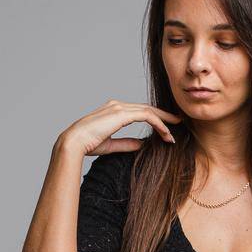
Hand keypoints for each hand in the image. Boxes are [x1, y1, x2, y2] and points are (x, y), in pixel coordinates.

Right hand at [62, 98, 182, 157]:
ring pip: (149, 111)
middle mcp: (118, 105)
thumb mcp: (112, 145)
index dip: (154, 118)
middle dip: (164, 115)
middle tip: (178, 121)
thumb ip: (127, 143)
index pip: (139, 111)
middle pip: (147, 108)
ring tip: (174, 131)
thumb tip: (141, 145)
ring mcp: (120, 108)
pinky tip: (166, 133)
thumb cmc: (87, 144)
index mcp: (114, 110)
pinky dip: (158, 124)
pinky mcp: (122, 114)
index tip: (166, 127)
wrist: (74, 142)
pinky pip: (147, 117)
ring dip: (164, 121)